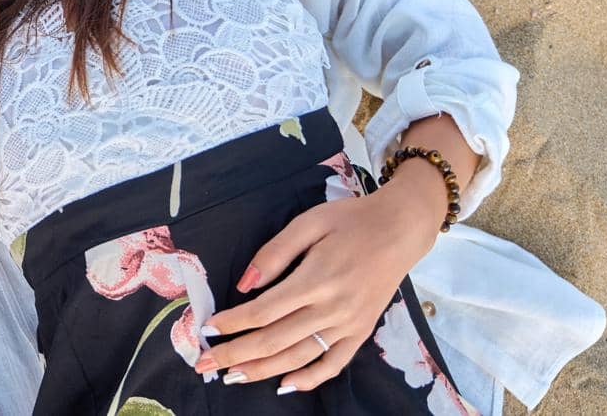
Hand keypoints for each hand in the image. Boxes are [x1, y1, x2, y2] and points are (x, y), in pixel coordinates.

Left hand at [193, 173, 441, 392]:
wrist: (400, 229)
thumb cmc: (350, 220)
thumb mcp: (308, 222)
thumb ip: (274, 253)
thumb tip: (244, 283)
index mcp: (316, 279)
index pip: (264, 310)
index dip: (233, 323)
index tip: (207, 329)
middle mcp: (333, 308)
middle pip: (276, 340)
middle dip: (237, 354)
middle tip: (205, 363)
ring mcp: (350, 324)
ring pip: (300, 357)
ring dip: (263, 370)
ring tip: (233, 377)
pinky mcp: (362, 332)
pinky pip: (334, 364)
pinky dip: (310, 379)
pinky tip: (285, 385)